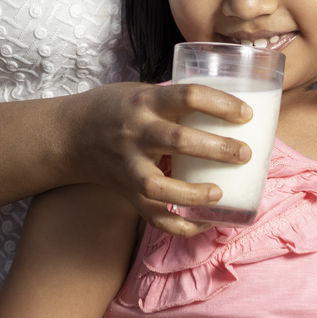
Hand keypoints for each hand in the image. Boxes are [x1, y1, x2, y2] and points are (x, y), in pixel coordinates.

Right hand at [75, 80, 252, 236]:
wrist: (70, 136)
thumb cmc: (114, 109)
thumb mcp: (141, 93)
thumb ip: (175, 102)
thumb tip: (226, 109)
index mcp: (145, 102)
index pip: (188, 96)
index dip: (221, 104)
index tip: (246, 113)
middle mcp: (136, 133)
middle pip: (180, 141)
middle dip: (218, 148)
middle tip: (244, 153)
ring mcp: (129, 166)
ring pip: (161, 186)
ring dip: (195, 193)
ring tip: (221, 193)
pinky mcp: (127, 193)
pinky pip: (154, 216)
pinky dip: (182, 224)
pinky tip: (206, 221)